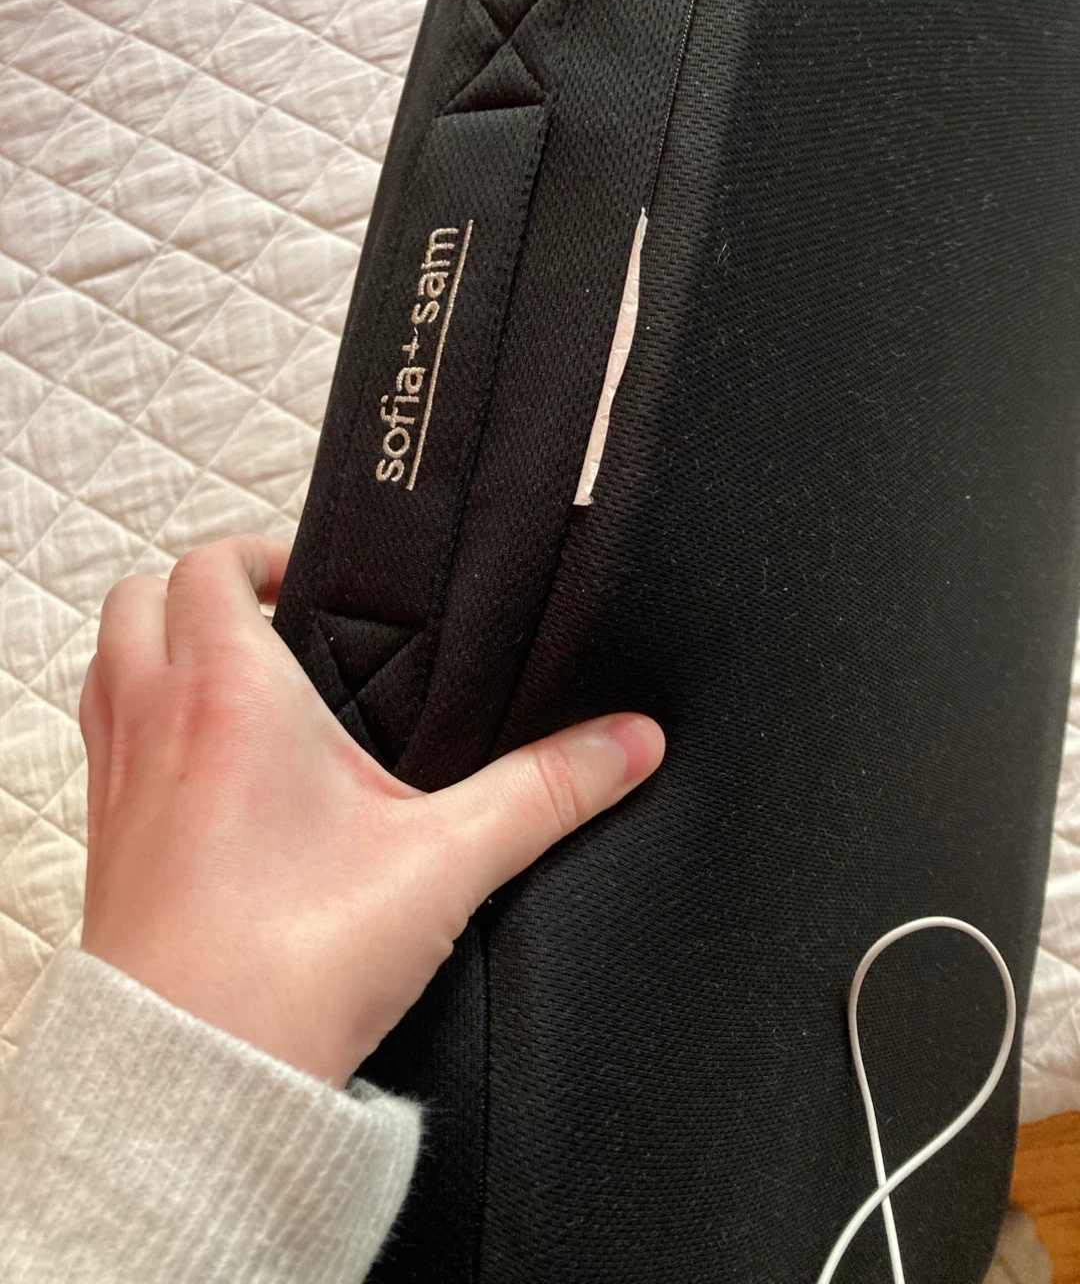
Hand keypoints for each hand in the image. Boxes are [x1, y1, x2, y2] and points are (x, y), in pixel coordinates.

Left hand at [79, 535, 663, 1085]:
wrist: (193, 1077)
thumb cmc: (293, 966)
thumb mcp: (445, 863)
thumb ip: (546, 790)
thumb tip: (632, 743)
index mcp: (231, 693)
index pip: (210, 566)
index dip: (257, 554)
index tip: (309, 584)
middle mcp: (157, 719)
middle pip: (139, 595)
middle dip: (200, 588)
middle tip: (271, 617)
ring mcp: (117, 778)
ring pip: (107, 661)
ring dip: (157, 643)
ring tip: (234, 676)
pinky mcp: (105, 838)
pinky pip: (101, 736)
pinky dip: (137, 715)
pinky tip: (202, 766)